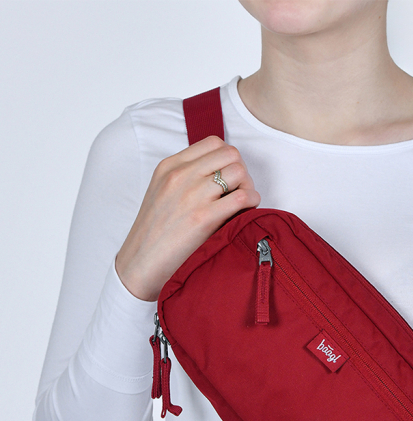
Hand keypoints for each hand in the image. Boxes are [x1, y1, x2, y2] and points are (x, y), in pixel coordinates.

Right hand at [115, 136, 260, 301]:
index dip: (228, 159)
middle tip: (239, 192)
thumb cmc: (154, 234)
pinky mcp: (203, 218)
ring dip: (248, 186)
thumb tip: (218, 175)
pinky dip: (252, 202)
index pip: (213, 143)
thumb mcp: (161, 193)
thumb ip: (184, 178)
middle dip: (241, 171)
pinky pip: (242, 197)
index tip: (229, 178)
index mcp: (170, 166)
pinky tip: (246, 212)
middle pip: (230, 154)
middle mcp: (181, 175)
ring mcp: (192, 195)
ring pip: (239, 172)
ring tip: (242, 204)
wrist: (139, 264)